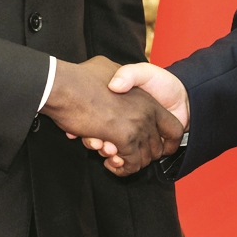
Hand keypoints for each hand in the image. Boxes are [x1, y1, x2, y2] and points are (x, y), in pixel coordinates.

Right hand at [42, 56, 181, 173]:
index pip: (173, 130)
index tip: (150, 147)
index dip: (166, 143)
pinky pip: (130, 164)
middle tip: (118, 151)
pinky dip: (120, 169)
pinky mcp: (123, 138)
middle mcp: (147, 113)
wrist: (63, 85)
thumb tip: (119, 85)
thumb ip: (121, 78)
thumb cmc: (81, 78)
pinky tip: (110, 163)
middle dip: (138, 155)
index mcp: (147, 99)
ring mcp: (137, 125)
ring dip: (126, 162)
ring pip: (143, 159)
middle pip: (156, 149)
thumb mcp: (109, 68)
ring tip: (109, 154)